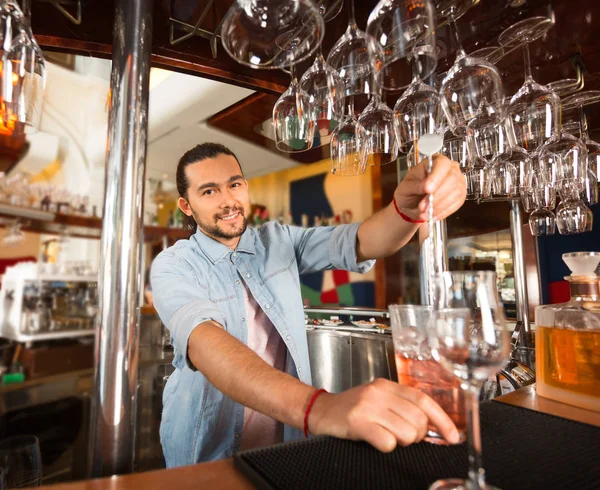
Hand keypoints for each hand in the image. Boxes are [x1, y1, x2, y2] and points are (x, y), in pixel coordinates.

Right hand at [308, 378, 459, 451]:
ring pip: (405, 433)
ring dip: (401, 442)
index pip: (423, 400)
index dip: (442, 420)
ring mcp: (368, 406)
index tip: (453, 436)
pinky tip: (375, 440)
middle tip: (402, 436)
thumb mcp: (378, 400)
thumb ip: (402, 407)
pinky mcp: (358, 422)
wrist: (320, 411)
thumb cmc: (352, 409)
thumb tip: (433, 427)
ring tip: (386, 436)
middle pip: (417, 419)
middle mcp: (379, 393)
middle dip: (416, 436)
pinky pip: (387, 442)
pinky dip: (386, 446)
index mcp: (387, 386)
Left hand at [393, 154, 466, 221]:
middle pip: (451, 179)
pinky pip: (456, 204)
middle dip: (436, 196)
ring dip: (439, 206)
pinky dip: (443, 212)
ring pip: (455, 193)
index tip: (428, 189)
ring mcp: (458, 182)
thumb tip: (426, 186)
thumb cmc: (409, 192)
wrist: (412, 205)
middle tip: (422, 207)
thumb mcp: (406, 187)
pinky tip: (433, 215)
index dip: (436, 177)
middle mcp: (449, 169)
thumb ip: (415, 186)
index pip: (442, 164)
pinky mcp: (460, 195)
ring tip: (425, 214)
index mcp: (435, 161)